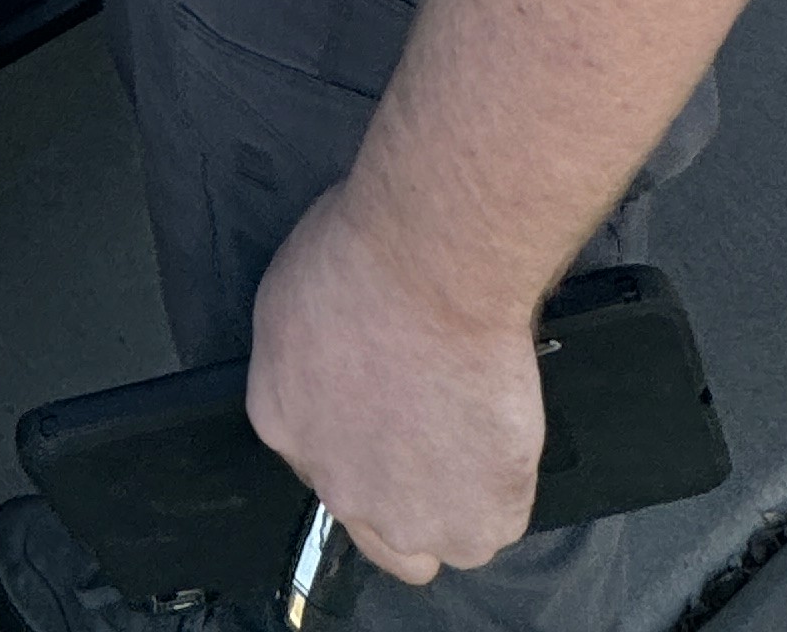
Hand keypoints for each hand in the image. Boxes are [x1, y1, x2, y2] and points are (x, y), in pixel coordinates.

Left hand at [246, 185, 544, 586]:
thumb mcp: (295, 293)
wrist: (432, 268)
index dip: (360, 437)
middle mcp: (335, 488)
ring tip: (475, 430)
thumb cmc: (364, 252)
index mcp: (280, 422)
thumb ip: (308, 356)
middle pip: (374, 522)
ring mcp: (406, 517)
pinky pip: (498, 516)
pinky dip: (506, 481)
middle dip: (403, 488)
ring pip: (439, 536)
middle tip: (436, 431)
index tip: (388, 411)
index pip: (319, 459)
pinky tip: (501, 426)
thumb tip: (337, 364)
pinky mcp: (477, 523)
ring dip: (457, 496)